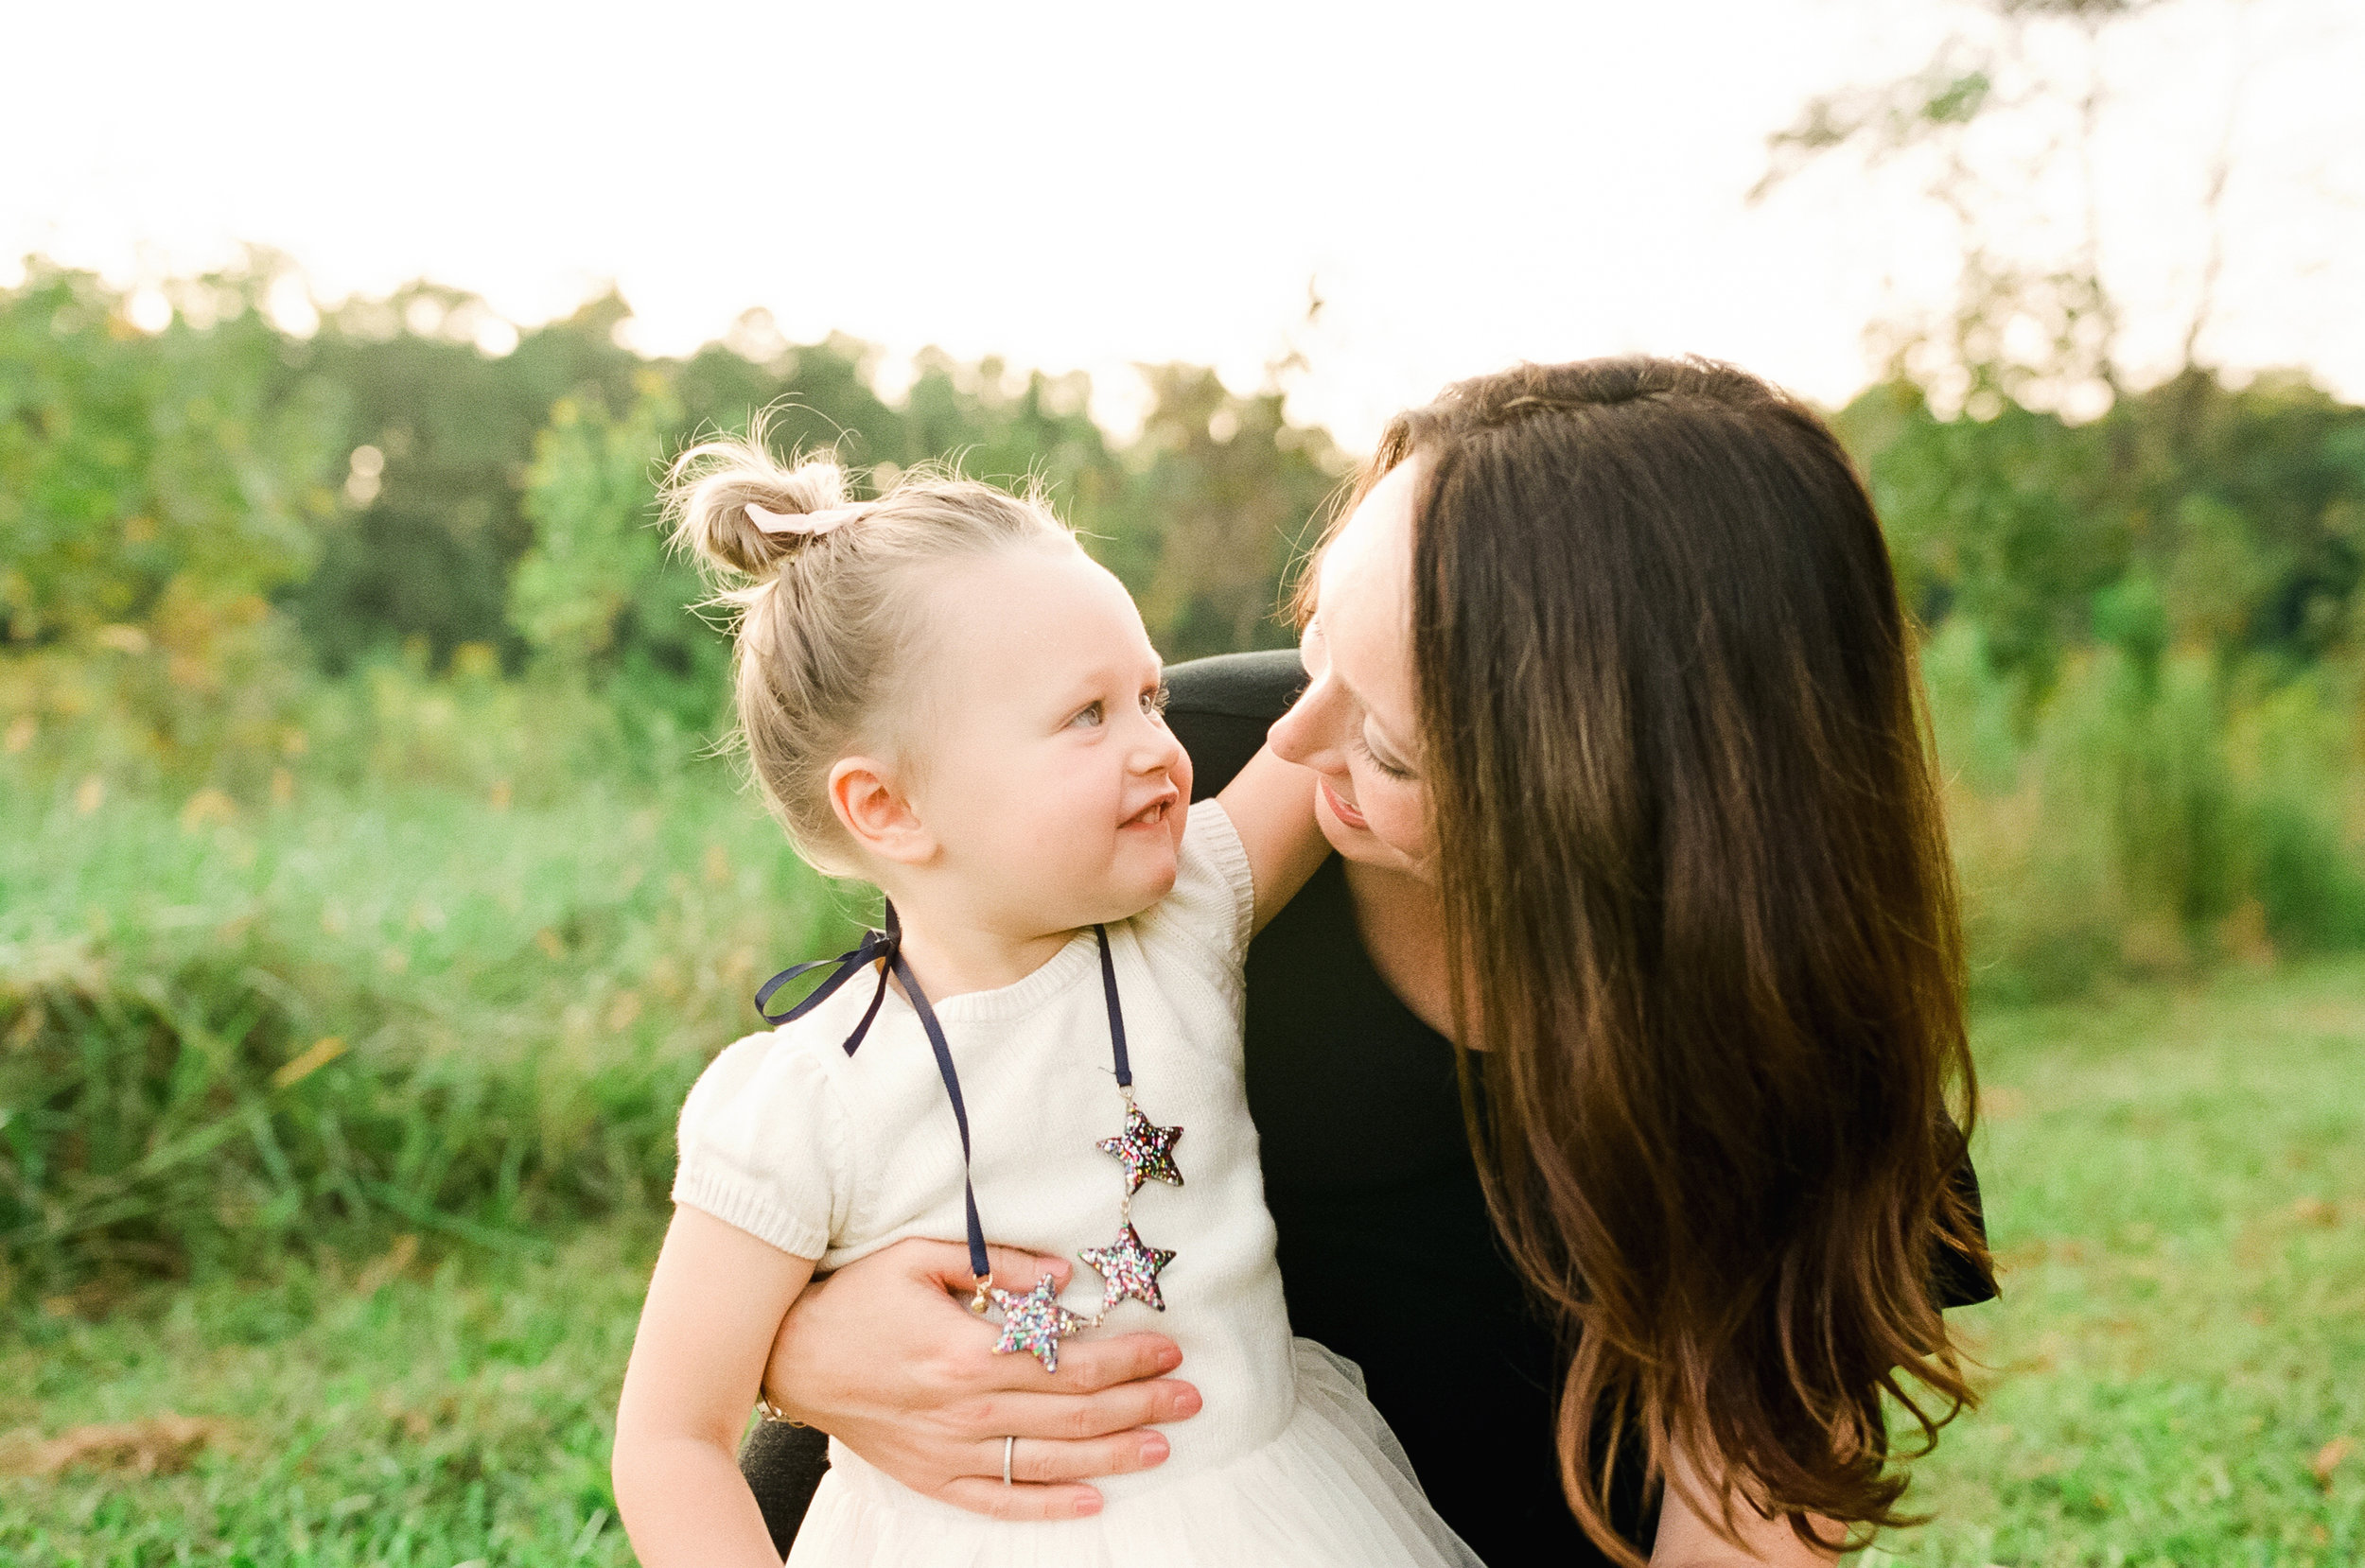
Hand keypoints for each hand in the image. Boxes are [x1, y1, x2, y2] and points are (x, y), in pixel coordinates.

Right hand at [760, 1238, 1201, 1519]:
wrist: (790, 1356)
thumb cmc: (857, 1298)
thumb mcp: (920, 1257)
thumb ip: (998, 1266)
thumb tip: (1065, 1278)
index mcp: (967, 1351)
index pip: (1070, 1360)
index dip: (1127, 1357)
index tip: (1171, 1348)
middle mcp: (965, 1409)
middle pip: (1072, 1413)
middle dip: (1140, 1405)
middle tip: (1190, 1397)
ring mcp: (950, 1450)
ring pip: (1049, 1459)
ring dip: (1114, 1454)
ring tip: (1163, 1445)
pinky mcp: (932, 1476)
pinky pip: (1002, 1500)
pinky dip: (1051, 1504)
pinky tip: (1094, 1499)